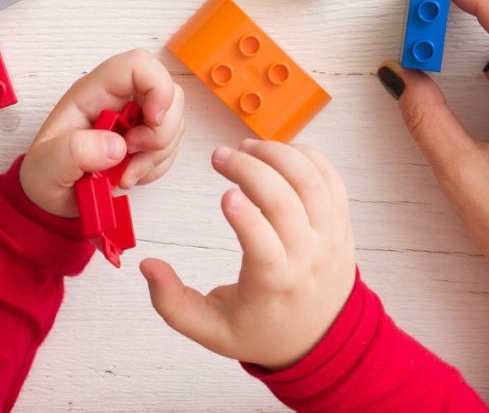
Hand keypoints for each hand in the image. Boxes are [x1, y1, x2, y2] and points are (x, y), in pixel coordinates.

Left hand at [19, 49, 185, 216]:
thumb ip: (75, 151)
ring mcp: (134, 118)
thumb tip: (116, 146)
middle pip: (168, 91)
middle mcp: (118, 99)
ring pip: (173, 121)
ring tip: (123, 173)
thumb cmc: (46, 174)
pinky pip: (170, 146)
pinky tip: (129, 175)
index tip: (153, 122)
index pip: (137, 65)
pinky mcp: (145, 138)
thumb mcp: (48, 166)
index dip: (157, 87)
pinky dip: (155, 167)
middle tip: (131, 154)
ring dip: (156, 154)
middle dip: (160, 130)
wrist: (53, 198)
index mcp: (93, 93)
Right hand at [141, 140, 355, 371]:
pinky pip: (330, 178)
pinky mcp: (341, 222)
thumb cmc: (264, 329)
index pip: (265, 247)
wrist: (323, 339)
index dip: (246, 218)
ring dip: (278, 154)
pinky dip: (305, 157)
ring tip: (247, 148)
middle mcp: (308, 257)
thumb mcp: (211, 329)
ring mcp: (329, 237)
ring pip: (311, 182)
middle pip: (286, 202)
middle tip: (220, 157)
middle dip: (250, 169)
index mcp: (274, 285)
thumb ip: (171, 302)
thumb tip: (147, 264)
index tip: (225, 194)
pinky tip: (277, 153)